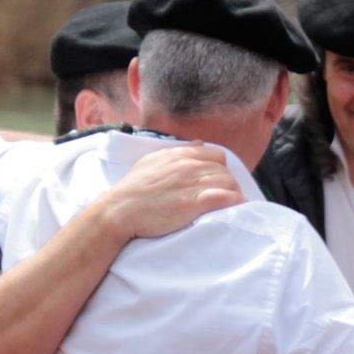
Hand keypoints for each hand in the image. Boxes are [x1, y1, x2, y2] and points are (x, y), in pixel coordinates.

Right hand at [100, 144, 242, 240]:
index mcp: (180, 155)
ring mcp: (193, 183)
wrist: (119, 210)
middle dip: (227, 184)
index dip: (219, 169)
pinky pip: (226, 197)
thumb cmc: (133, 188)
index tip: (215, 181)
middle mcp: (189, 166)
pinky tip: (233, 208)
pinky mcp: (194, 202)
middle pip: (225, 171)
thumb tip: (199, 143)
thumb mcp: (151, 161)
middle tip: (223, 197)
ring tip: (228, 205)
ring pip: (229, 183)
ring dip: (232, 194)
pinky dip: (233, 202)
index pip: (217, 156)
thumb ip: (177, 152)